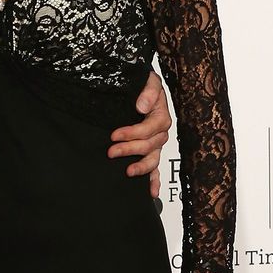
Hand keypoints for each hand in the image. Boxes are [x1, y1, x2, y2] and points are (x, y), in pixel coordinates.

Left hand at [108, 70, 170, 197]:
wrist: (136, 86)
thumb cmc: (142, 83)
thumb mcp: (148, 80)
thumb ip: (148, 91)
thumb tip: (142, 106)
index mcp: (161, 114)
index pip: (150, 128)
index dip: (133, 133)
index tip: (114, 134)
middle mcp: (160, 131)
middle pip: (150, 145)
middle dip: (130, 149)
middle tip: (112, 151)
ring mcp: (156, 142)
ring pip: (153, 159)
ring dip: (141, 167)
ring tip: (127, 172)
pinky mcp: (150, 151)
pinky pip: (156, 168)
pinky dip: (154, 180)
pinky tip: (151, 192)